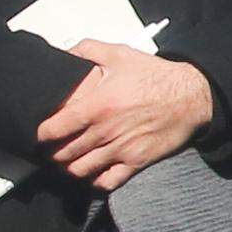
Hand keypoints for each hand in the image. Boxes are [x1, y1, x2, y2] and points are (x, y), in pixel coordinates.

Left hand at [38, 38, 215, 191]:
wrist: (191, 96)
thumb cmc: (157, 76)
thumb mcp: (120, 54)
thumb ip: (87, 50)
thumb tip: (64, 52)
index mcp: (98, 106)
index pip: (55, 128)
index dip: (41, 134)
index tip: (39, 134)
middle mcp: (106, 131)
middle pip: (64, 153)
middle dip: (52, 153)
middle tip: (50, 149)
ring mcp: (121, 150)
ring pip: (81, 170)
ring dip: (69, 168)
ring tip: (67, 161)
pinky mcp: (136, 162)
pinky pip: (108, 182)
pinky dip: (95, 181)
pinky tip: (92, 173)